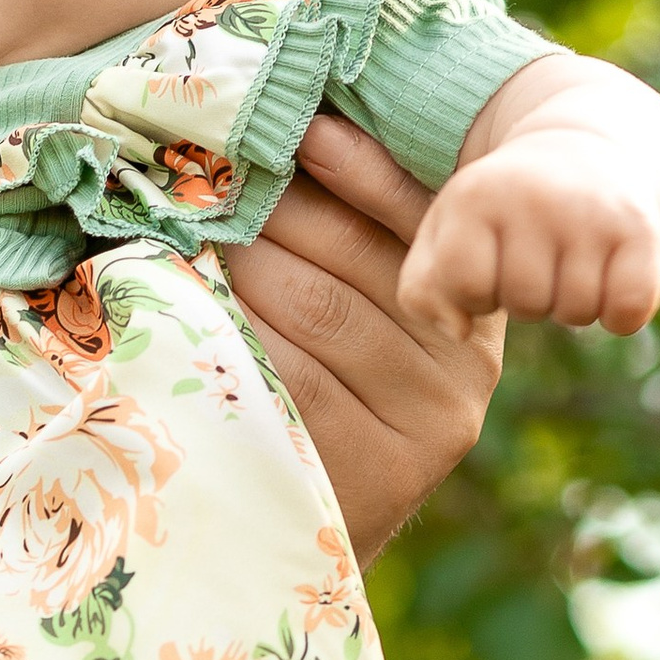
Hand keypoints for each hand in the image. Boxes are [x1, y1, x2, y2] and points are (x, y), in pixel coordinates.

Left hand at [220, 113, 503, 561]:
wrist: (309, 532)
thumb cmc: (317, 402)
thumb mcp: (355, 320)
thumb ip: (347, 246)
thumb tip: (290, 134)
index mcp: (469, 304)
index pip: (415, 215)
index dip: (356, 168)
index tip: (300, 127)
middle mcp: (467, 359)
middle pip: (351, 257)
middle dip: (272, 210)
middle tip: (211, 179)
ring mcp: (432, 417)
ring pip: (316, 308)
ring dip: (242, 262)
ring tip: (192, 232)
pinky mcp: (386, 466)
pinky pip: (291, 376)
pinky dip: (234, 334)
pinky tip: (190, 307)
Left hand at [398, 127, 659, 341]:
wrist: (587, 150)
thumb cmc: (503, 210)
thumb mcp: (448, 233)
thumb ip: (423, 289)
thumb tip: (458, 330)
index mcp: (476, 195)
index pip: (466, 286)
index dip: (475, 293)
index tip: (489, 267)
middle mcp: (535, 197)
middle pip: (524, 302)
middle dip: (527, 298)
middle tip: (537, 261)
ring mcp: (592, 212)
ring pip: (576, 311)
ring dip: (572, 304)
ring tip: (569, 262)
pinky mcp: (642, 231)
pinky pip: (627, 310)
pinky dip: (621, 313)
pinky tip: (611, 280)